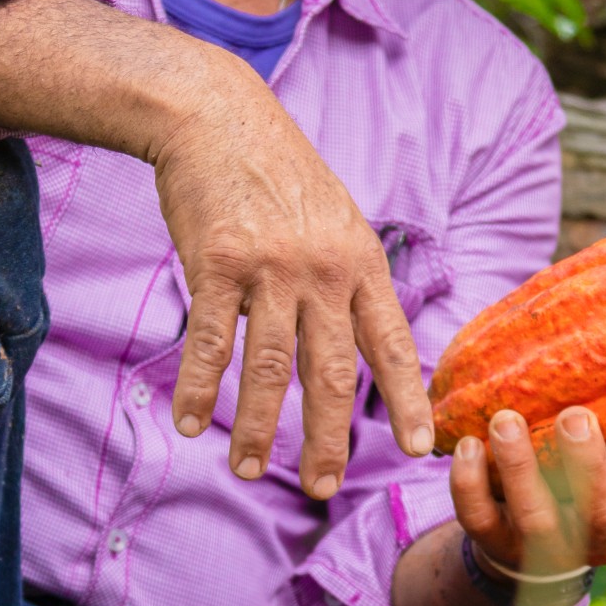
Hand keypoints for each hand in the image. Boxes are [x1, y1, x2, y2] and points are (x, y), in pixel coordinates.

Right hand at [0, 0, 432, 498]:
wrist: (216, 116)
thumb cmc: (275, 172)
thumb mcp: (334, 217)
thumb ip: (346, 277)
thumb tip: (355, 341)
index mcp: (361, 261)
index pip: (391, 345)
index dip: (405, 400)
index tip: (416, 450)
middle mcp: (324, 270)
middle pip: (332, 374)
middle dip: (328, 440)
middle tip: (321, 489)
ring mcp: (271, 268)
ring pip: (268, 370)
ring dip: (256, 430)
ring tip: (247, 471)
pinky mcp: (217, 264)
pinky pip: (210, 343)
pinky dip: (198, 390)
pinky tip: (189, 423)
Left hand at [450, 407, 605, 573]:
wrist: (534, 542)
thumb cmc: (595, 476)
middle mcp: (602, 538)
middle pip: (602, 514)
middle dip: (588, 466)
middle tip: (574, 416)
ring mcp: (548, 548)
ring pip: (536, 520)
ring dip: (521, 469)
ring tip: (505, 419)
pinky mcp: (497, 544)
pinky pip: (480, 521)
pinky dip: (470, 484)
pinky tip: (467, 444)